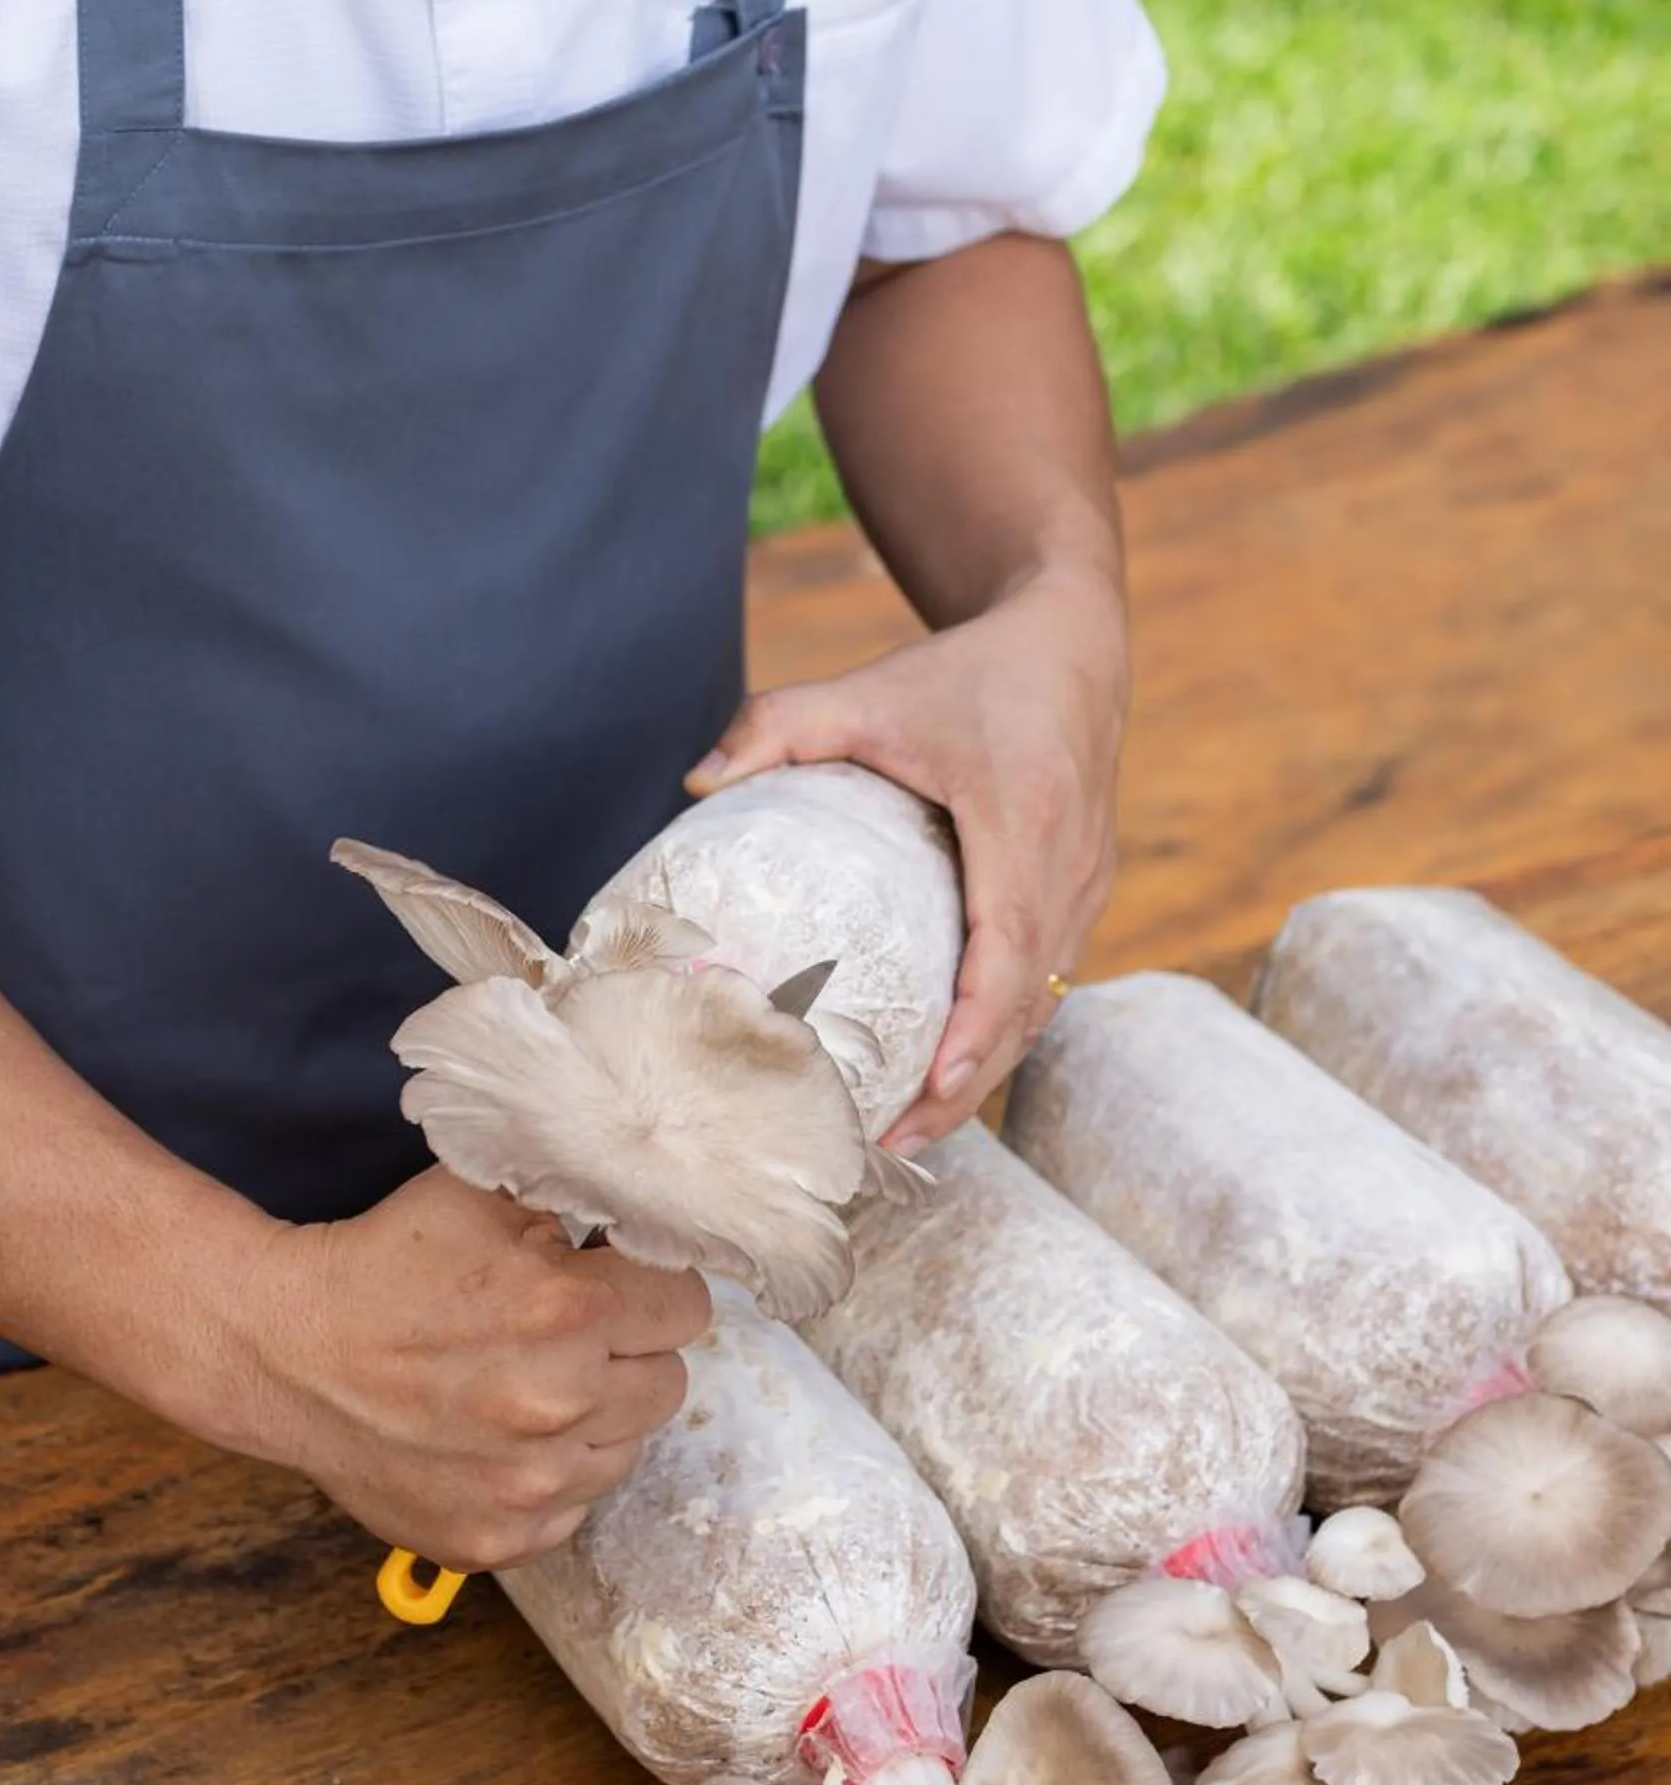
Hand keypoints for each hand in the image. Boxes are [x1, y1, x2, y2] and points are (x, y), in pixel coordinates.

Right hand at [221, 1167, 709, 1572]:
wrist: (287, 1352)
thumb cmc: (387, 1262)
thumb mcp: (481, 1191)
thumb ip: (575, 1192)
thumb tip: (646, 1202)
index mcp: (567, 1311)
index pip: (687, 1306)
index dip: (650, 1286)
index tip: (611, 1283)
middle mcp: (560, 1406)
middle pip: (669, 1382)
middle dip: (627, 1351)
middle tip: (565, 1335)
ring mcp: (529, 1487)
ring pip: (627, 1449)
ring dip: (594, 1418)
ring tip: (525, 1386)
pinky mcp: (498, 1541)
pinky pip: (573, 1510)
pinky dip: (548, 1478)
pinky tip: (497, 1439)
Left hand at [687, 562, 1127, 1146]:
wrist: (1071, 640)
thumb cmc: (967, 668)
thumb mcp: (870, 689)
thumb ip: (778, 726)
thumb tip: (692, 783)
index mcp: (1024, 821)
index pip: (1006, 954)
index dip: (974, 1035)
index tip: (929, 1091)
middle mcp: (1073, 866)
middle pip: (1027, 1007)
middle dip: (968, 1086)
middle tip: (893, 1143)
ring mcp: (1091, 884)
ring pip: (1043, 1004)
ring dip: (986, 1069)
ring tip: (911, 1125)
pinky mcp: (1089, 891)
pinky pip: (1048, 979)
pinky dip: (1002, 1029)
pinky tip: (946, 1064)